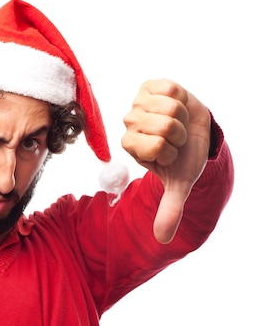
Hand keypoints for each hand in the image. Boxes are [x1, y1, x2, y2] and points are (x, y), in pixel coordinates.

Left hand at [122, 79, 210, 242]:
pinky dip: (180, 97)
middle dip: (178, 134)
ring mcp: (138, 103)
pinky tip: (177, 104)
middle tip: (175, 138)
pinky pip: (169, 88)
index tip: (171, 153)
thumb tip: (163, 239)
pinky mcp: (150, 86)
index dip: (170, 150)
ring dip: (180, 117)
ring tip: (177, 123)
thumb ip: (169, 210)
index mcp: (130, 146)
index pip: (153, 146)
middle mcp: (130, 124)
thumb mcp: (179, 184)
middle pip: (162, 126)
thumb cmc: (184, 157)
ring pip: (167, 108)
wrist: (196, 132)